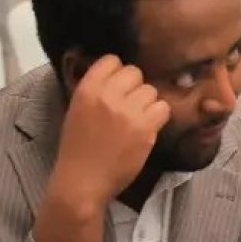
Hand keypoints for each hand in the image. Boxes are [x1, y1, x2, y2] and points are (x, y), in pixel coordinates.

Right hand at [48, 55, 170, 206]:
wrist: (83, 181)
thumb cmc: (77, 149)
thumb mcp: (77, 111)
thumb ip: (95, 91)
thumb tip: (116, 77)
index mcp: (87, 89)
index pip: (112, 60)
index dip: (118, 73)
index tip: (118, 87)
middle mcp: (108, 95)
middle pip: (135, 73)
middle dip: (134, 88)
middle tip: (129, 106)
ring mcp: (128, 111)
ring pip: (151, 91)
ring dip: (147, 104)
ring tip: (137, 120)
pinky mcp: (145, 128)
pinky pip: (163, 108)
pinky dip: (158, 117)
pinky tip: (147, 128)